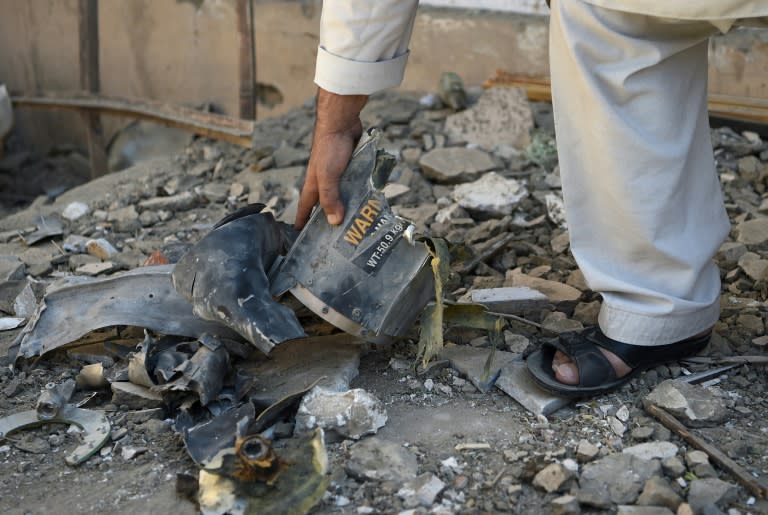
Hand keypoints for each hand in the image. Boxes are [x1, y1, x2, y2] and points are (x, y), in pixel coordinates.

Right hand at [295, 88, 367, 229]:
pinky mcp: (351, 166)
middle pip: (325, 203)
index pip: (305, 206)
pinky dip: (359, 191)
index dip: (302, 220)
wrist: (341, 122)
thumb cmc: (329, 148)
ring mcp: (338, 173)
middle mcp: (324, 180)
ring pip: (342, 194)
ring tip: (357, 221)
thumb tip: (335, 222)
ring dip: (348, 205)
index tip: (299, 234)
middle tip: (336, 235)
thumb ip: (330, 197)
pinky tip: (368, 200)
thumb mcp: (327, 176)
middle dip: (328, 217)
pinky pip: (354, 183)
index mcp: (314, 184)